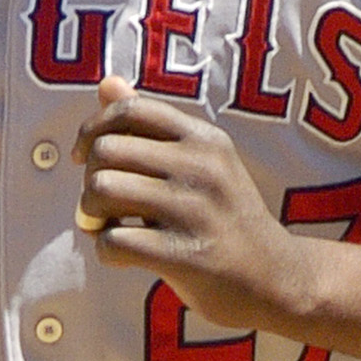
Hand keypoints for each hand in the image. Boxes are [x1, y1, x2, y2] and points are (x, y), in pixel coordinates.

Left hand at [75, 73, 313, 337]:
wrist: (274, 278)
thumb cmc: (225, 218)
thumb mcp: (202, 162)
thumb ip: (152, 125)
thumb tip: (106, 83)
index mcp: (204, 139)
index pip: (130, 109)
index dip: (93, 129)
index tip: (85, 156)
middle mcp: (201, 168)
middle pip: (106, 151)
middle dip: (89, 179)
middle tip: (101, 204)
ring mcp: (194, 212)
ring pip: (101, 192)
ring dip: (90, 215)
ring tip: (108, 227)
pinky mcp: (184, 256)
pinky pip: (113, 242)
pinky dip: (106, 250)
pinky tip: (124, 255)